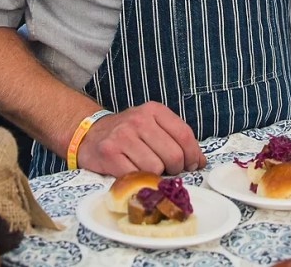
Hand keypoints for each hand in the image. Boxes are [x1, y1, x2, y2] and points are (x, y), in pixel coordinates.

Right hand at [76, 101, 204, 175]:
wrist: (90, 134)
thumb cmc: (128, 133)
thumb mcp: (152, 125)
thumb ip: (176, 139)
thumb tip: (201, 162)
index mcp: (153, 110)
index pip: (184, 134)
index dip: (193, 155)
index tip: (192, 165)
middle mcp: (138, 120)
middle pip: (173, 154)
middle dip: (175, 168)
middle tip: (168, 170)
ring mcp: (122, 136)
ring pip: (156, 167)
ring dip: (155, 175)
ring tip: (147, 169)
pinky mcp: (109, 154)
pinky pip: (136, 176)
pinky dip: (139, 180)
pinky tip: (135, 174)